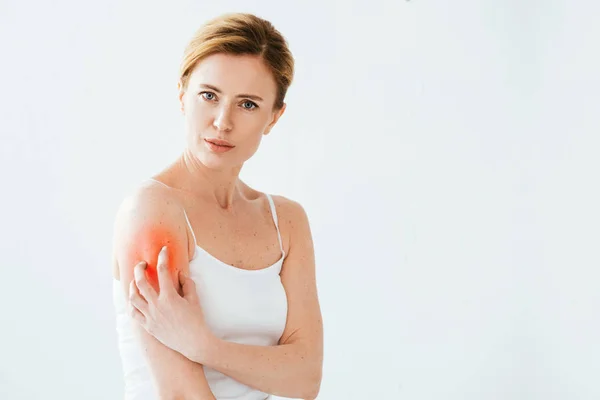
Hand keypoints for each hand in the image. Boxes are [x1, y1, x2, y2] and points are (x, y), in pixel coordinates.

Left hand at [129, 246, 213, 361]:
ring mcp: (150, 316)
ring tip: (135, 281)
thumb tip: (179, 273)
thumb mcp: (194, 299)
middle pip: (140, 282)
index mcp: (169, 297)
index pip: (162, 271)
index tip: (163, 250)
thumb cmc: (196, 320)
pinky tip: (135, 299)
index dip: (163, 257)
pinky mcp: (147, 326)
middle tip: (142, 264)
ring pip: (133, 297)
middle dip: (139, 269)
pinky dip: (132, 304)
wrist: (193, 342)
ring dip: (132, 286)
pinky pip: (134, 313)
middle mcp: (157, 305)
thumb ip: (186, 283)